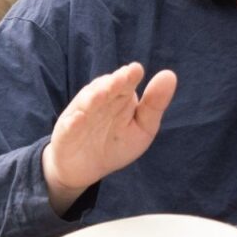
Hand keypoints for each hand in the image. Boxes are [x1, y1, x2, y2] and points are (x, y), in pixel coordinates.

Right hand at [42, 62, 177, 214]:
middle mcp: (100, 100)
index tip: (136, 70)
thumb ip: (154, 105)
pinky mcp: (66, 130)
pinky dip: (73, 121)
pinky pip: (69, 125)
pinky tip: (78, 119)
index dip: (129, 76)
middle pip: (106, 88)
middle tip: (123, 77)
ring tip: (103, 94)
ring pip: (87, 102)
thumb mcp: (143, 128)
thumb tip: (170, 75)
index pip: (126, 83)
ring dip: (94, 97)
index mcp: (120, 98)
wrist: (86, 167)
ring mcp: (82, 114)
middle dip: (114, 82)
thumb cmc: (117, 143)